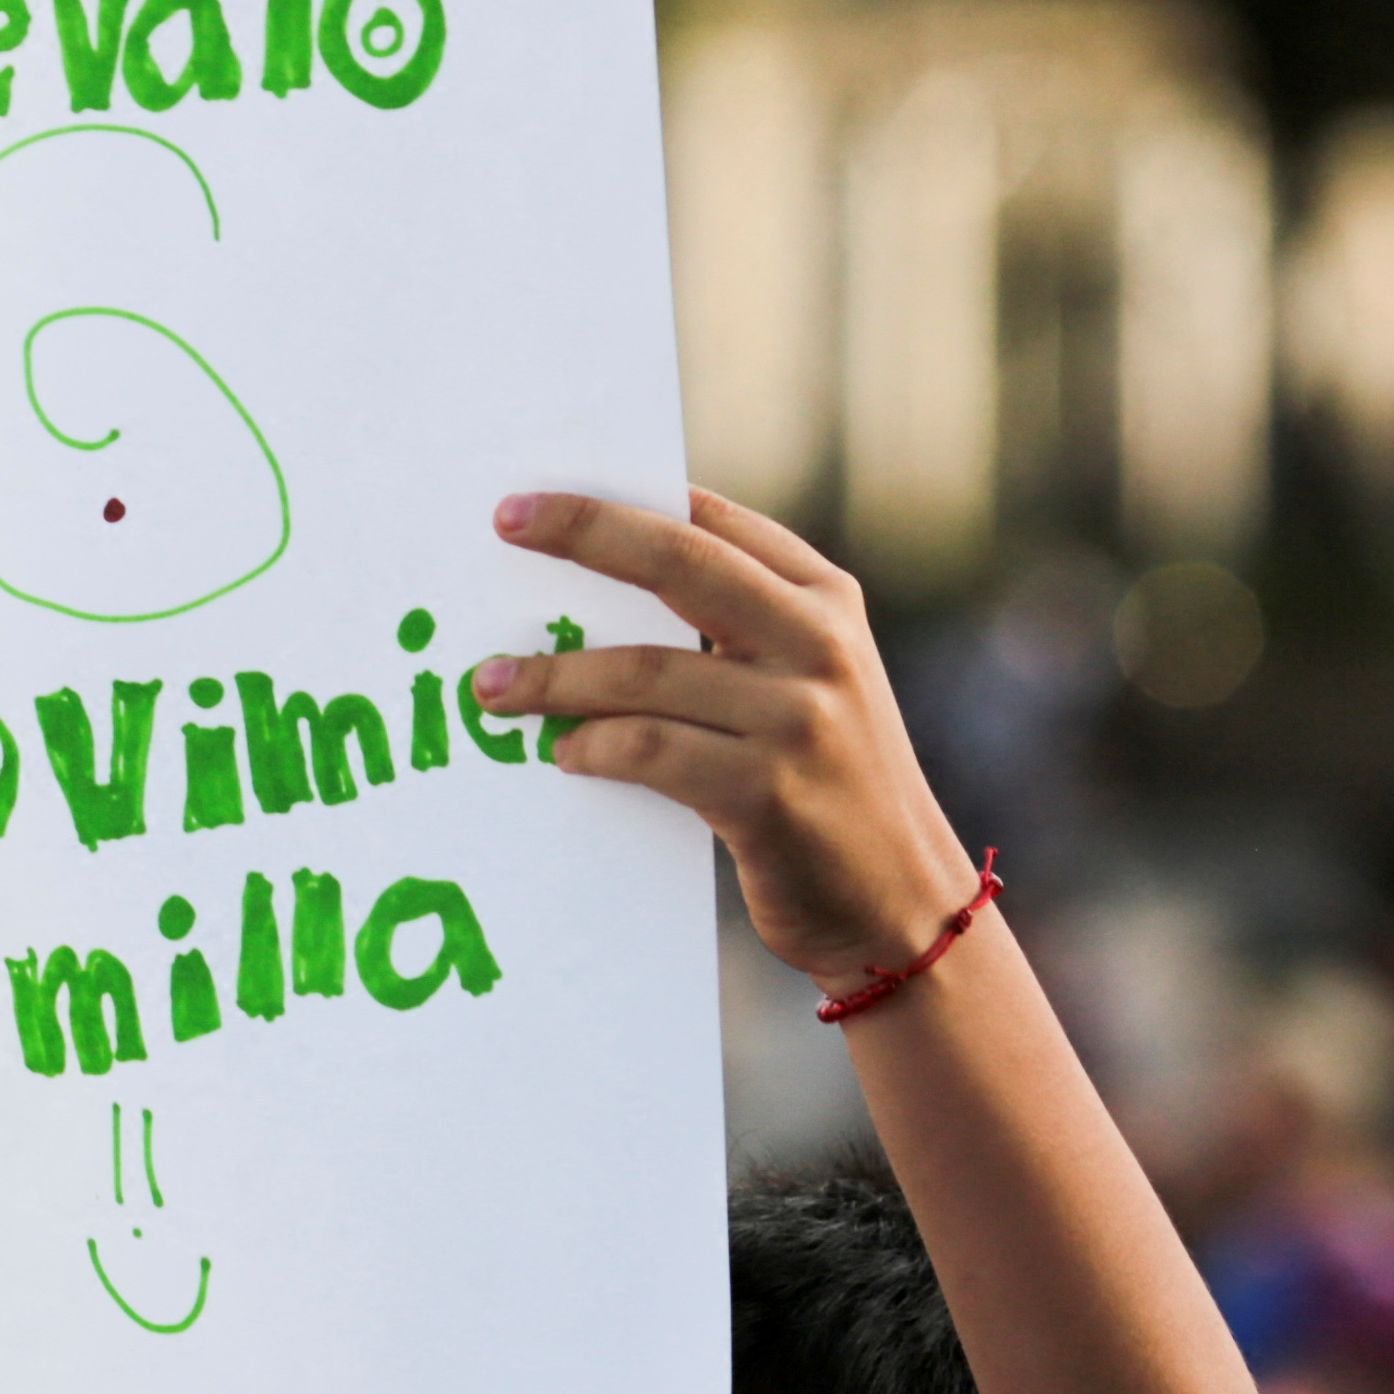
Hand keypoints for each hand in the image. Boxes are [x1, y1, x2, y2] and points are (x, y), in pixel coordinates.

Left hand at [468, 489, 984, 988]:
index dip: (624, 500)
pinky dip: (591, 748)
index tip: (539, 493)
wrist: (900, 900)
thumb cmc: (825, 784)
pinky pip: (650, 751)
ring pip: (645, 669)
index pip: (715, 522)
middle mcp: (819, 642)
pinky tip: (563, 755)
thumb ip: (735, 630)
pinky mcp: (770, 793)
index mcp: (825, 598)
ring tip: (493, 687)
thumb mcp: (805, 684)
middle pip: (679, 561)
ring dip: (554, 677)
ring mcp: (800, 717)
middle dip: (583, 532)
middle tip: (504, 523)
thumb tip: (596, 590)